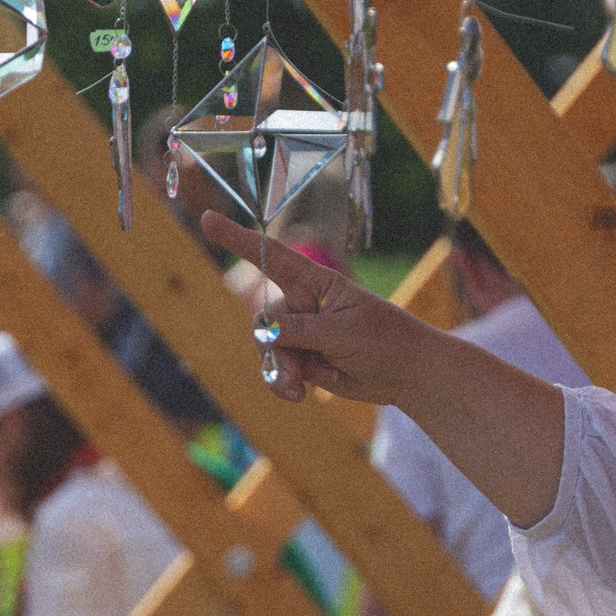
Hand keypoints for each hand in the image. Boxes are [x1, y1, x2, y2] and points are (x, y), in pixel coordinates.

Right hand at [198, 210, 436, 405]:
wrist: (409, 375)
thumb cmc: (386, 342)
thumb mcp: (342, 332)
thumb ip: (300, 330)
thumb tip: (264, 334)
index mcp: (317, 283)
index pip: (273, 257)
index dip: (239, 240)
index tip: (207, 219)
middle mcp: (305, 304)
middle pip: (265, 321)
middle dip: (276, 347)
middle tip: (298, 371)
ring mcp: (303, 333)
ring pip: (268, 350)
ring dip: (280, 371)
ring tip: (300, 388)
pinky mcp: (304, 359)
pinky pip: (277, 370)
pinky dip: (283, 383)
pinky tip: (299, 395)